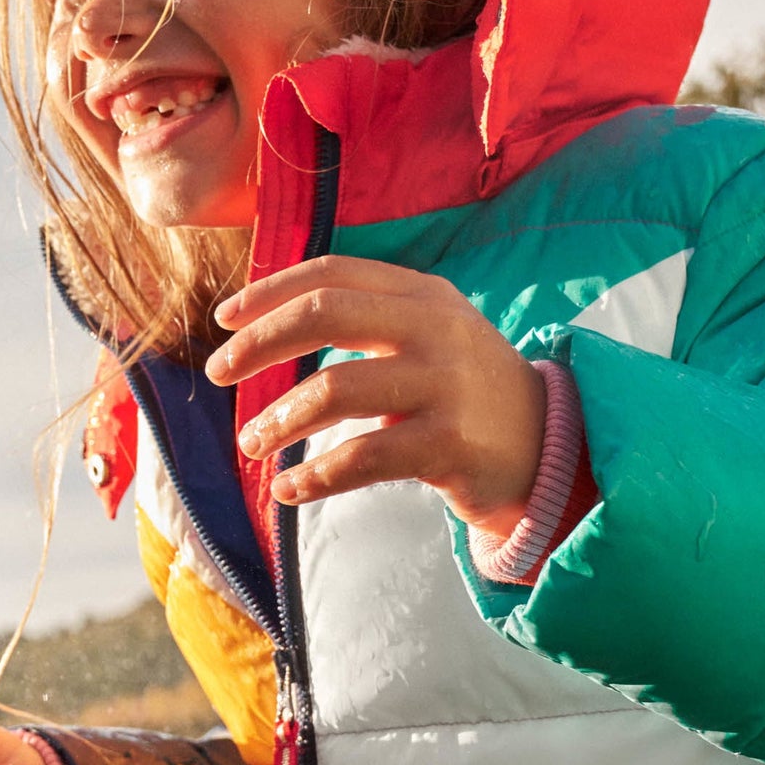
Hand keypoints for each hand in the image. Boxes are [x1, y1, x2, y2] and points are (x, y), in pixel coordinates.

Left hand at [206, 258, 545, 536]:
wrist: (547, 445)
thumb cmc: (463, 391)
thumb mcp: (429, 334)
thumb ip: (367, 318)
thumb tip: (264, 323)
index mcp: (423, 294)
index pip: (332, 274)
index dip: (269, 293)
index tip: (222, 320)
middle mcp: (435, 329)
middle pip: (326, 315)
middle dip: (259, 342)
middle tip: (217, 372)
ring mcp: (445, 385)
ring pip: (336, 390)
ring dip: (278, 418)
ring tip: (252, 441)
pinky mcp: (449, 444)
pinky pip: (362, 457)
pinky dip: (314, 477)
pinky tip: (288, 490)